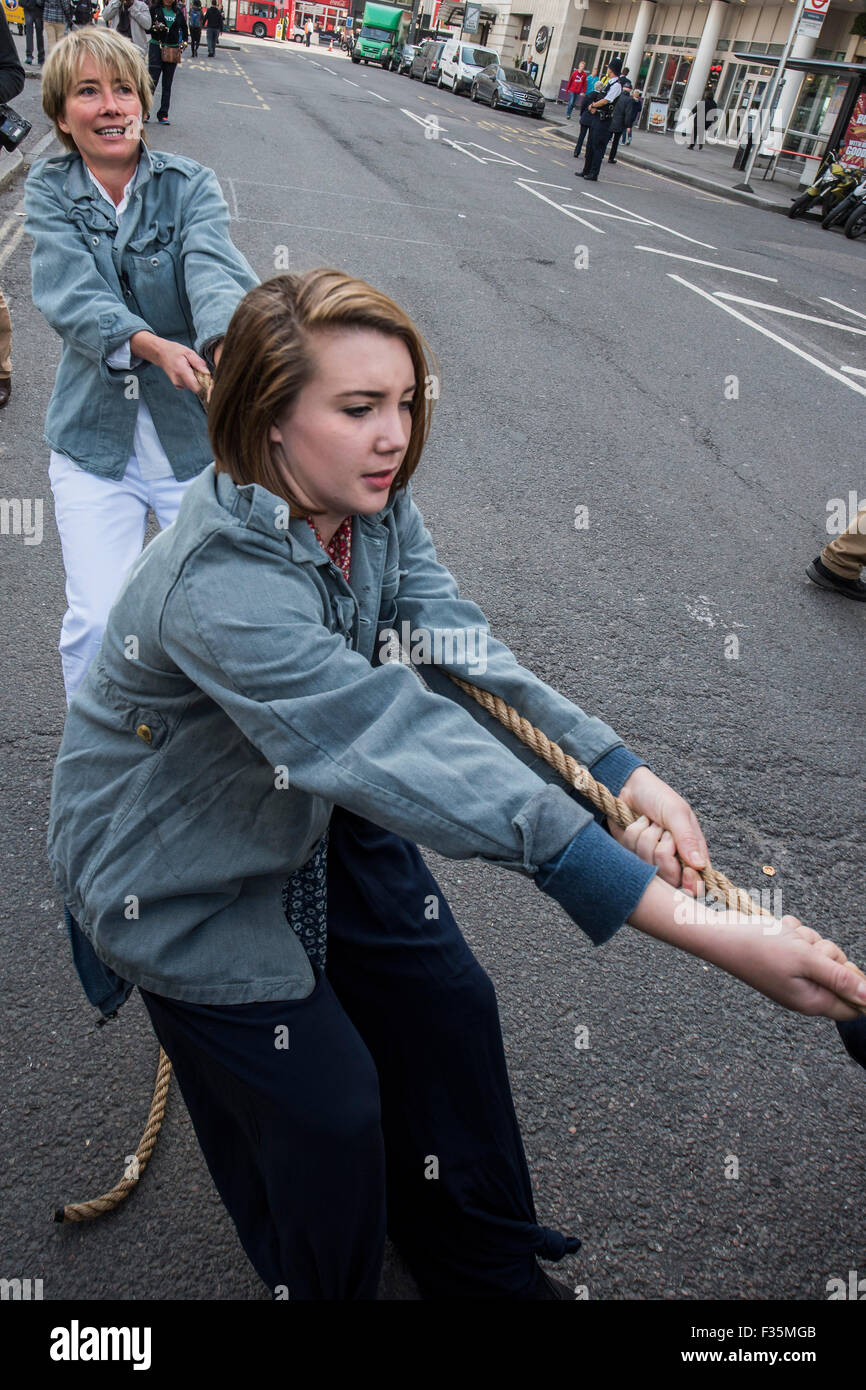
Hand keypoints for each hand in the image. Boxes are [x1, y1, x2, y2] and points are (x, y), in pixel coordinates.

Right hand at [154, 339, 209, 389]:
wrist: (161, 354)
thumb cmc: (175, 351)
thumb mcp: (188, 352)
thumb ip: (198, 363)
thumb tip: (207, 373)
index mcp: (182, 371)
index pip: (197, 387)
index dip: (205, 385)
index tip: (208, 378)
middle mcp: (179, 381)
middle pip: (197, 388)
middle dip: (202, 381)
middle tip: (199, 369)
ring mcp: (178, 384)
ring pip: (194, 387)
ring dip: (197, 380)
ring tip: (192, 369)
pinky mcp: (178, 385)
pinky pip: (190, 386)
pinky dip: (192, 380)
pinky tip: (188, 372)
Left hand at [608, 766, 707, 894]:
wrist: (628, 786)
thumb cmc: (657, 796)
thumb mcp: (676, 812)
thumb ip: (687, 838)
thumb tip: (700, 865)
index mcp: (692, 852)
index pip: (696, 883)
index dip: (692, 884)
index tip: (687, 872)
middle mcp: (672, 860)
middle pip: (670, 878)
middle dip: (663, 852)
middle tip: (664, 832)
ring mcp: (650, 860)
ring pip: (648, 865)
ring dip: (646, 838)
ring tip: (650, 823)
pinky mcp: (631, 856)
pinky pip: (630, 855)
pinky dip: (632, 836)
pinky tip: (636, 824)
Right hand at [700, 910, 865, 1020]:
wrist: (718, 932)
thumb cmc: (758, 947)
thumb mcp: (805, 959)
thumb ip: (840, 978)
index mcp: (811, 1001)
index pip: (854, 1005)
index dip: (855, 982)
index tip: (837, 964)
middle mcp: (804, 991)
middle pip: (840, 972)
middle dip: (828, 952)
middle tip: (806, 948)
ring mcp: (793, 975)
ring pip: (822, 953)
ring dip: (809, 939)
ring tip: (787, 938)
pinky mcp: (783, 959)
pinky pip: (803, 941)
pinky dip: (794, 933)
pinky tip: (778, 933)